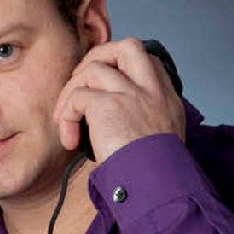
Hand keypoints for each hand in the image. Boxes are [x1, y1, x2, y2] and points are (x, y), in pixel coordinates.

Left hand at [52, 37, 185, 162]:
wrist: (158, 186)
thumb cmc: (156, 175)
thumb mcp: (163, 141)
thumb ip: (147, 123)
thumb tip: (118, 124)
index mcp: (167, 98)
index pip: (146, 61)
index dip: (121, 66)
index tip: (105, 88)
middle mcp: (152, 90)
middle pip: (127, 47)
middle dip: (98, 57)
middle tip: (81, 85)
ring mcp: (131, 94)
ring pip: (94, 68)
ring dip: (72, 92)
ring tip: (66, 121)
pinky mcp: (108, 105)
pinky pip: (77, 97)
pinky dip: (66, 116)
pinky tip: (70, 140)